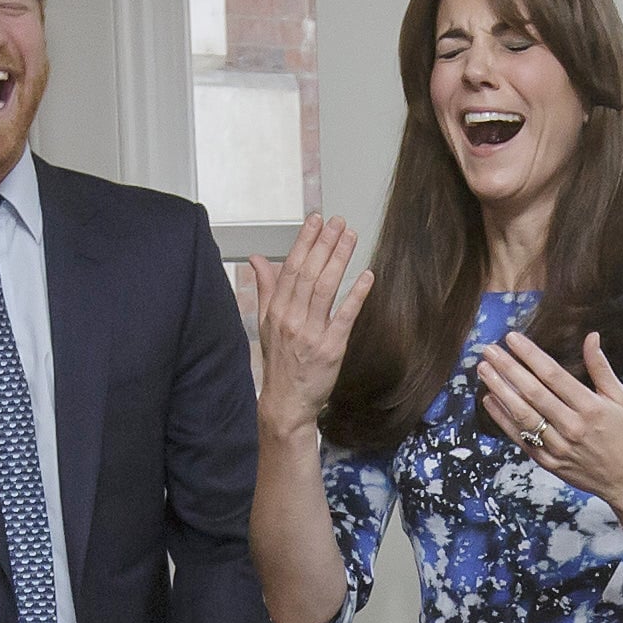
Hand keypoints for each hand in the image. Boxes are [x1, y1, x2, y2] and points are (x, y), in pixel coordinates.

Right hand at [248, 215, 369, 432]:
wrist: (286, 402)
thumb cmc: (280, 362)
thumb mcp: (266, 323)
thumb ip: (265, 288)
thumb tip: (256, 259)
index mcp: (276, 310)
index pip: (290, 267)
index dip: (304, 241)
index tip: (316, 220)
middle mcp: (291, 319)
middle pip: (308, 273)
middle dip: (324, 244)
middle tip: (338, 222)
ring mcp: (311, 334)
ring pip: (325, 289)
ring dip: (338, 260)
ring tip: (350, 237)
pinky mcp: (330, 349)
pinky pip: (344, 317)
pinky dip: (355, 295)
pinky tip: (366, 276)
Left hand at [472, 329, 622, 519]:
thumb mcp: (619, 397)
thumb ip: (601, 367)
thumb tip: (591, 336)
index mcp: (591, 407)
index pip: (553, 375)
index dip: (530, 355)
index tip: (512, 338)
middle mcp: (573, 427)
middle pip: (533, 393)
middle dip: (508, 368)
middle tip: (489, 350)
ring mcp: (558, 446)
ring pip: (522, 415)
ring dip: (500, 391)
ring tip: (483, 370)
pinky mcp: (548, 462)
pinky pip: (521, 438)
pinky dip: (503, 419)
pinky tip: (490, 400)